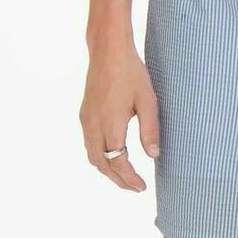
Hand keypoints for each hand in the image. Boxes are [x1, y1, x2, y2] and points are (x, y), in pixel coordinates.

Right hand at [79, 42, 159, 191]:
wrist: (108, 50)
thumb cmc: (131, 72)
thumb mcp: (147, 99)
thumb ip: (150, 129)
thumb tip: (153, 156)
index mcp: (110, 124)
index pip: (117, 162)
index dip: (129, 178)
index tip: (141, 187)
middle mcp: (93, 125)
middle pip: (102, 164)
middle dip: (118, 179)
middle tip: (135, 187)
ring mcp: (86, 119)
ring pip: (93, 156)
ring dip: (107, 169)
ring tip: (124, 175)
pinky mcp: (84, 113)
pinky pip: (89, 144)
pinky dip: (100, 156)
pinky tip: (112, 154)